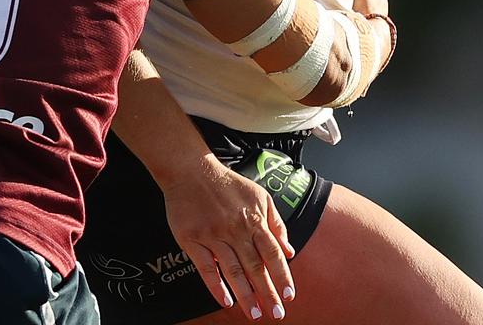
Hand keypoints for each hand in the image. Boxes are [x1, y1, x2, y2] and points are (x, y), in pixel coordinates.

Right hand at [163, 153, 294, 320]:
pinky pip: (206, 268)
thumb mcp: (260, 196)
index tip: (289, 295)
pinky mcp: (193, 240)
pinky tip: (226, 300)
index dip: (282, 275)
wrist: (193, 171)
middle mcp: (236, 228)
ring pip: (233, 270)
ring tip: (254, 313)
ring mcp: (213, 235)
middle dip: (267, 292)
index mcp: (254, 218)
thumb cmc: (227, 184)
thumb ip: (276, 223)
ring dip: (246, 295)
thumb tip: (289, 250)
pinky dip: (216, 286)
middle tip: (275, 314)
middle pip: (255, 266)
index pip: (272, 252)